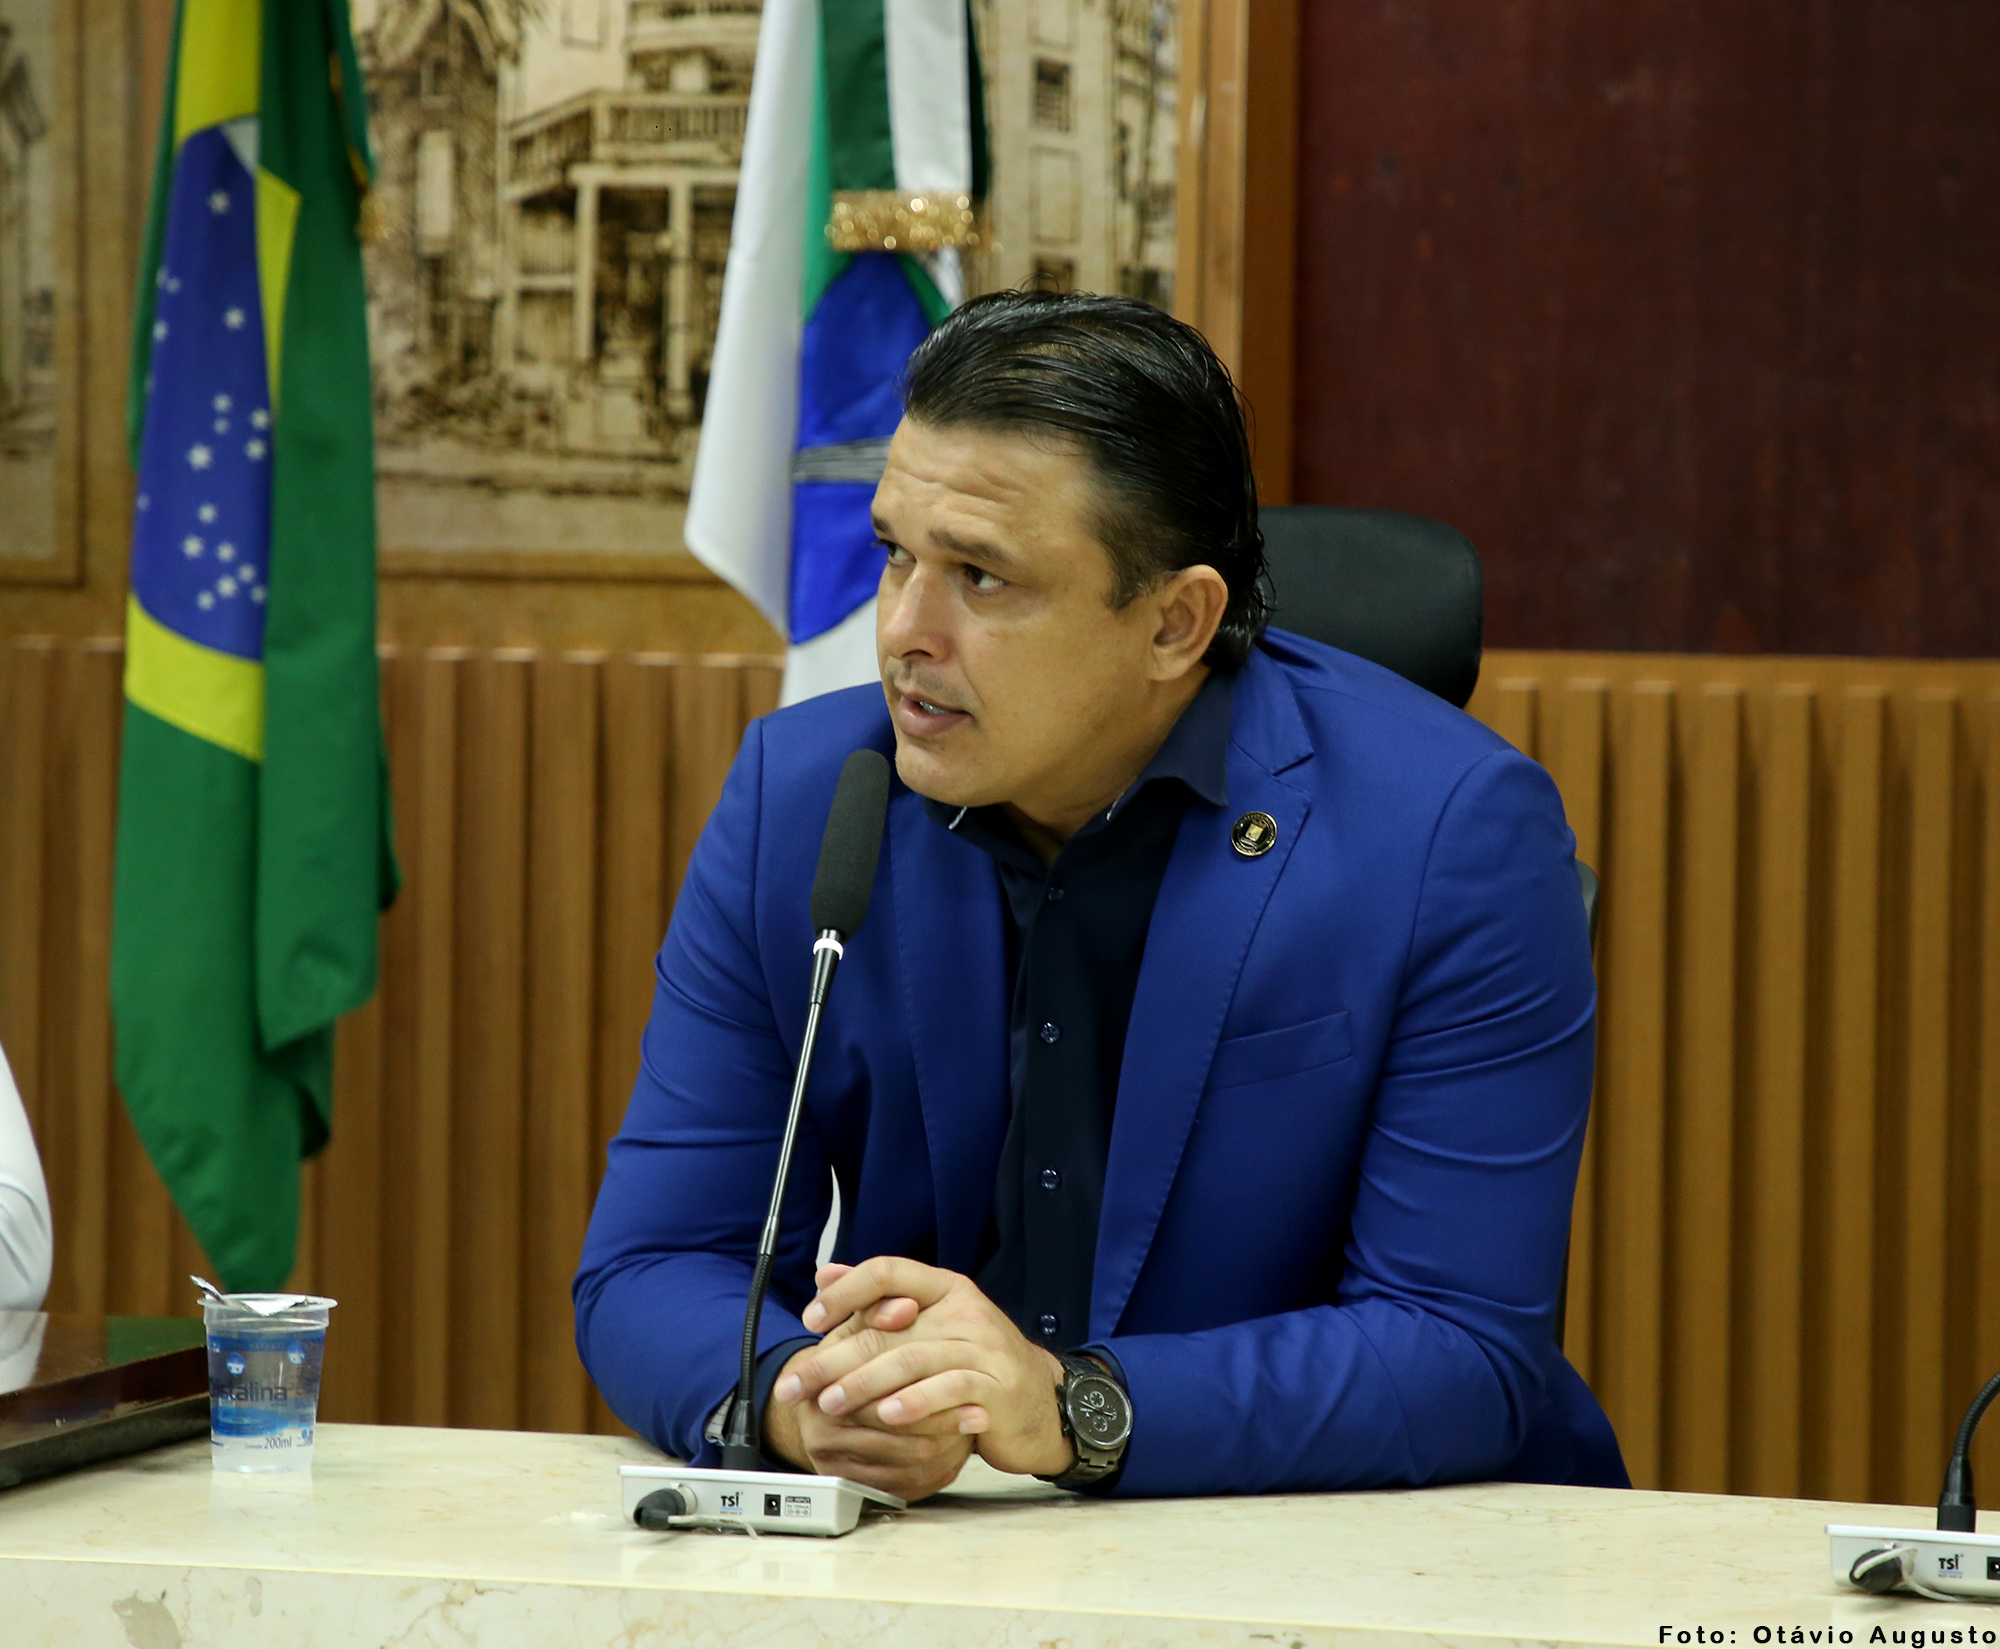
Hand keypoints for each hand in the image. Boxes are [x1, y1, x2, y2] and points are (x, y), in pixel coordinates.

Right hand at [760, 1282, 972, 1502]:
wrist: (833, 1403)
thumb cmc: (854, 1358)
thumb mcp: (860, 1328)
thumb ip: (879, 1310)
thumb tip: (904, 1305)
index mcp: (819, 1390)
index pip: (876, 1395)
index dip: (922, 1387)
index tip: (965, 1381)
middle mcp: (821, 1432)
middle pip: (894, 1432)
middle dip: (941, 1420)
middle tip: (980, 1412)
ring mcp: (839, 1465)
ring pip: (905, 1461)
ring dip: (945, 1444)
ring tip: (974, 1424)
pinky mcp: (860, 1488)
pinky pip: (908, 1483)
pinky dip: (938, 1466)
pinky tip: (958, 1447)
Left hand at [776, 1257, 1073, 1478]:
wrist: (1044, 1404)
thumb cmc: (979, 1366)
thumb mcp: (933, 1326)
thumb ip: (881, 1302)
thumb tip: (824, 1275)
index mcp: (947, 1289)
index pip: (890, 1270)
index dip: (846, 1290)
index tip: (812, 1318)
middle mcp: (966, 1311)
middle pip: (888, 1327)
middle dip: (835, 1358)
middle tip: (798, 1384)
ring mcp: (985, 1348)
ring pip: (912, 1360)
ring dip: (864, 1385)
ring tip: (830, 1404)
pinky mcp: (997, 1388)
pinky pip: (949, 1390)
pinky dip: (914, 1403)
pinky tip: (887, 1416)